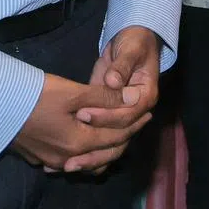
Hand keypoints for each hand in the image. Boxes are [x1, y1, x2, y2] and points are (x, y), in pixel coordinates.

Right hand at [11, 72, 151, 174]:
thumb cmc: (37, 96)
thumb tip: (133, 100)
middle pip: (105, 153)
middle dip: (125, 137)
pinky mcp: (39, 158)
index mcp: (79, 143)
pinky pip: (71, 160)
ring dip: (106, 147)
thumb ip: (105, 99)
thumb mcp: (75, 93)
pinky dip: (86, 152)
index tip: (148, 112)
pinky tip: (88, 141)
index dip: (134, 124)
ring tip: (118, 131)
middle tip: (139, 121)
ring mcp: (51, 161)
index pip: (116, 137)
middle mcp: (66, 158)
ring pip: (88, 160)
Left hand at [68, 26, 161, 173]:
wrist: (133, 42)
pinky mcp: (108, 119)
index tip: (82, 113)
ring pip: (109, 147)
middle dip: (95, 149)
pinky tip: (63, 163)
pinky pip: (99, 142)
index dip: (106, 117)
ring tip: (65, 166)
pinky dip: (85, 154)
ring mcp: (122, 118)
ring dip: (89, 159)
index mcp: (146, 97)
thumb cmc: (135, 43)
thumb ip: (122, 66)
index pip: (127, 116)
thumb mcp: (131, 50)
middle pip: (119, 139)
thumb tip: (113, 82)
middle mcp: (136, 113)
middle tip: (70, 154)